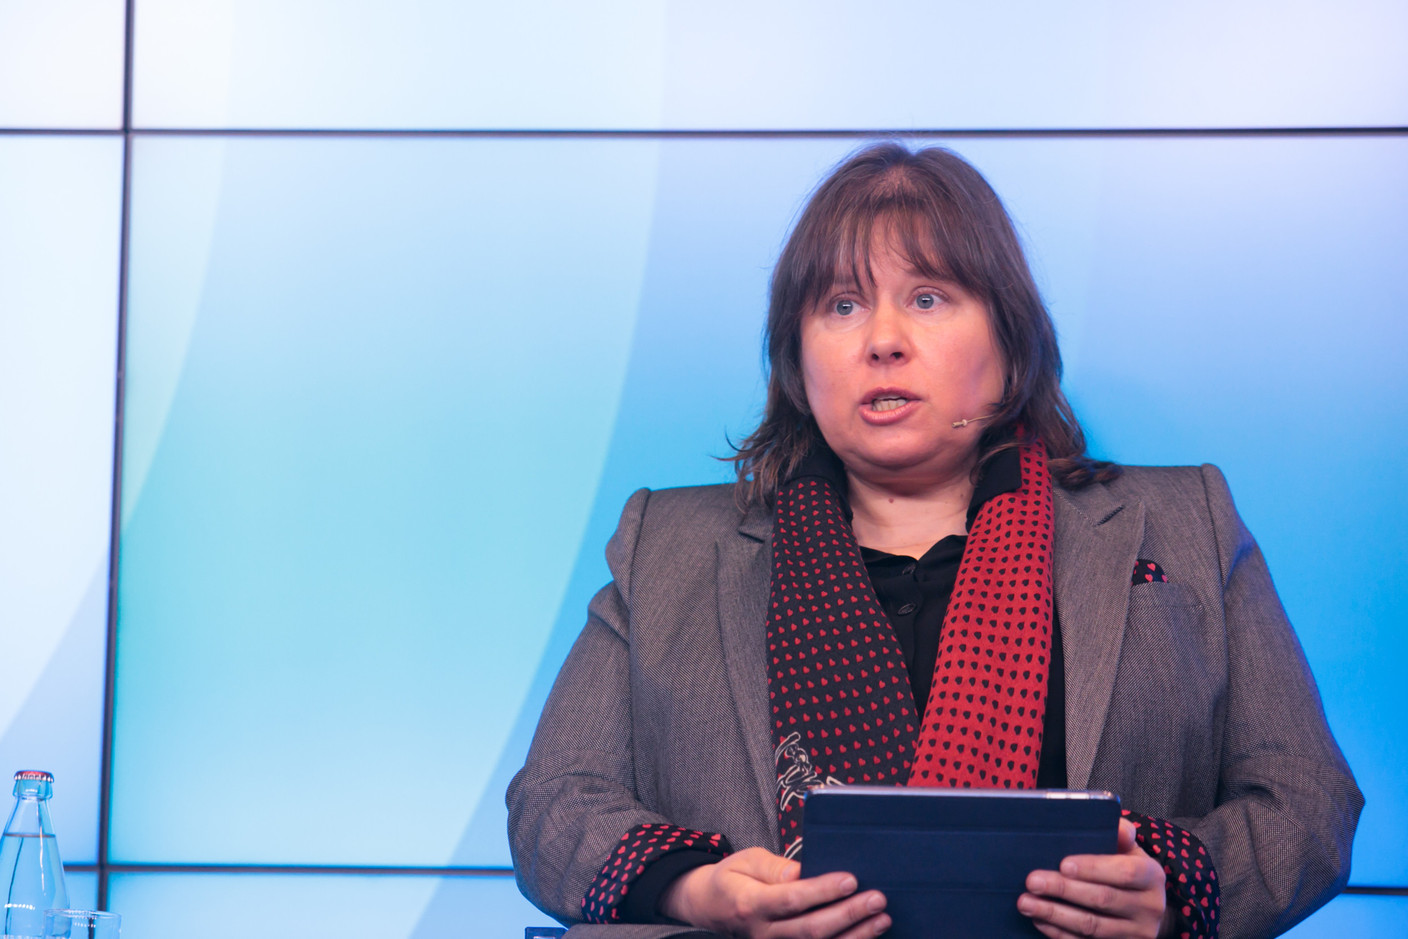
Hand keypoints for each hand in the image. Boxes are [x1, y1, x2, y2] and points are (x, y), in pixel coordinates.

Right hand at [659, 846, 889, 937]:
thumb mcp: (746, 860)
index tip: (851, 879)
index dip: (822, 891)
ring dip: (855, 936)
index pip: (791, 900)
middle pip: (811, 930)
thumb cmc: (733, 878)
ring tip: (882, 919)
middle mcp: (763, 933)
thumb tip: (804, 871)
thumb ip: (775, 868)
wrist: (711, 907)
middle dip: (848, 914)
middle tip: (877, 898)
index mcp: (751, 904)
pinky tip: (867, 936)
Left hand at [1017, 819, 1172, 937]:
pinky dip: (1059, 933)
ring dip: (1054, 914)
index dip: (1093, 868)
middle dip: (1063, 890)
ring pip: (1091, 926)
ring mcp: (1137, 933)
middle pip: (1103, 899)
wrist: (1146, 910)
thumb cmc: (1128, 871)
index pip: (1125, 872)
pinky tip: (1039, 920)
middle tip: (1032, 881)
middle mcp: (1149, 907)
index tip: (1063, 864)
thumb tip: (1116, 825)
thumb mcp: (1130, 851)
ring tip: (1025, 903)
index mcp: (1152, 876)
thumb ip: (1120, 834)